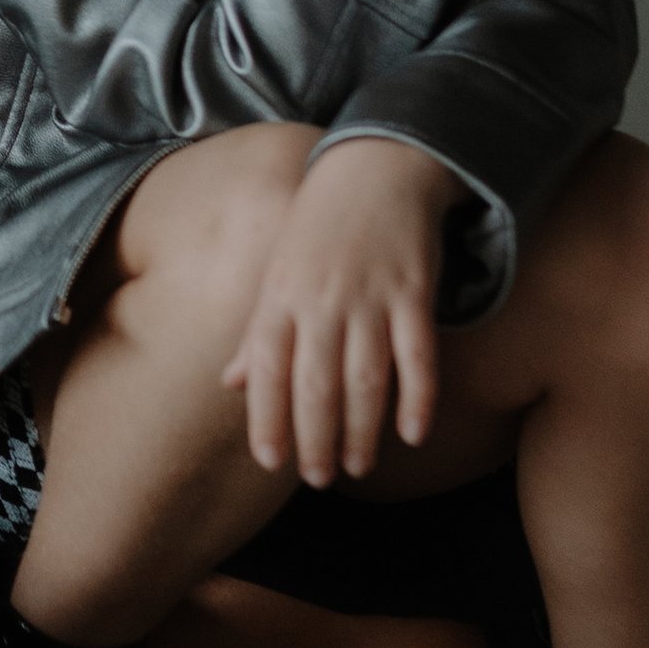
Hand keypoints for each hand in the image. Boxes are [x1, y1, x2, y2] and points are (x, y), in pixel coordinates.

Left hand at [225, 135, 457, 484]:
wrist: (374, 168)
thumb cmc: (317, 229)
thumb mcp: (276, 275)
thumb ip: (258, 333)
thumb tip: (230, 384)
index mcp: (280, 298)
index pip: (268, 372)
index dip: (268, 421)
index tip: (271, 463)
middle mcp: (321, 301)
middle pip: (316, 385)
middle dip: (315, 439)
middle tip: (319, 479)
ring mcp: (370, 297)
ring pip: (365, 378)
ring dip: (362, 430)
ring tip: (358, 467)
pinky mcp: (414, 291)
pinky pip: (418, 355)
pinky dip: (417, 397)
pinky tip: (412, 434)